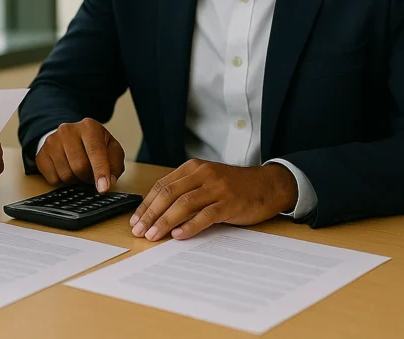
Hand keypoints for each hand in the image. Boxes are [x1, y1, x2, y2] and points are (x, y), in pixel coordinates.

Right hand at [35, 119, 124, 192]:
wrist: (69, 137)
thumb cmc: (93, 145)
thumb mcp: (111, 149)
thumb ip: (115, 163)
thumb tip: (110, 180)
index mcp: (89, 127)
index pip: (96, 151)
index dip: (101, 172)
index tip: (103, 188)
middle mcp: (68, 130)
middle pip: (80, 166)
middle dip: (88, 177)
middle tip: (91, 175)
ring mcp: (52, 141)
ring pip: (66, 175)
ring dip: (76, 180)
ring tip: (78, 171)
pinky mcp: (41, 154)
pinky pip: (53, 179)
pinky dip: (62, 181)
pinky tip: (66, 170)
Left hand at [129, 160, 297, 240]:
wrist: (268, 185)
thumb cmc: (234, 187)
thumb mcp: (207, 182)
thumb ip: (186, 192)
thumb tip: (158, 214)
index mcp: (193, 168)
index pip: (162, 186)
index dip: (146, 204)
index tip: (135, 220)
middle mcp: (203, 174)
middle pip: (169, 194)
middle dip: (150, 214)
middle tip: (139, 230)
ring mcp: (217, 188)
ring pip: (184, 204)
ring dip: (165, 221)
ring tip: (153, 235)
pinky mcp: (230, 202)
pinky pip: (206, 215)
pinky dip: (190, 226)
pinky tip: (178, 235)